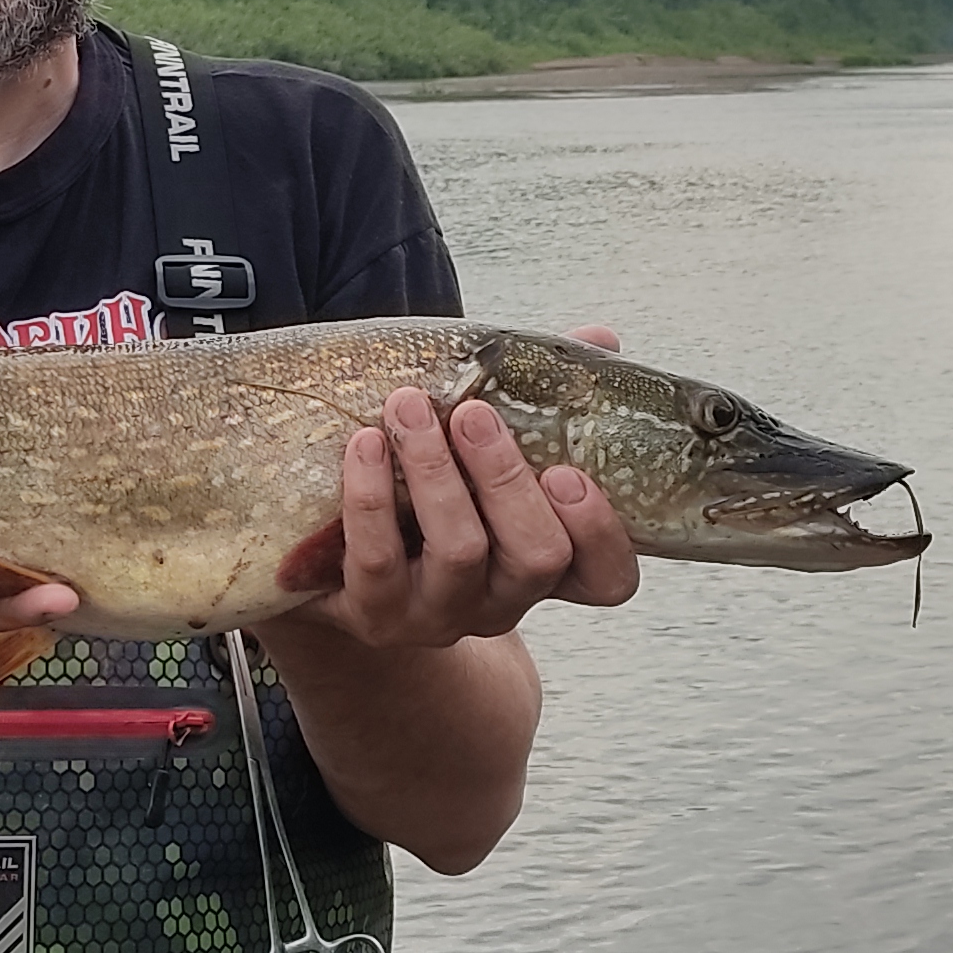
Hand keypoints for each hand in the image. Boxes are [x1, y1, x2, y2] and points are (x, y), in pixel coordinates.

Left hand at [306, 323, 642, 651]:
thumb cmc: (436, 494)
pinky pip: (377, 560)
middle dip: (507, 479)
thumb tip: (598, 338)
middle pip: (537, 556)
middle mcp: (503, 600)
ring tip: (408, 406)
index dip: (600, 533)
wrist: (344, 567)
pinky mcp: (375, 614)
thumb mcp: (492, 453)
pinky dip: (370, 497)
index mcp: (548, 566)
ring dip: (435, 472)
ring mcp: (441, 614)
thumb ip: (549, 400)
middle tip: (473, 414)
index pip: (608, 578)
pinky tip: (364, 443)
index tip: (568, 473)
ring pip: (459, 553)